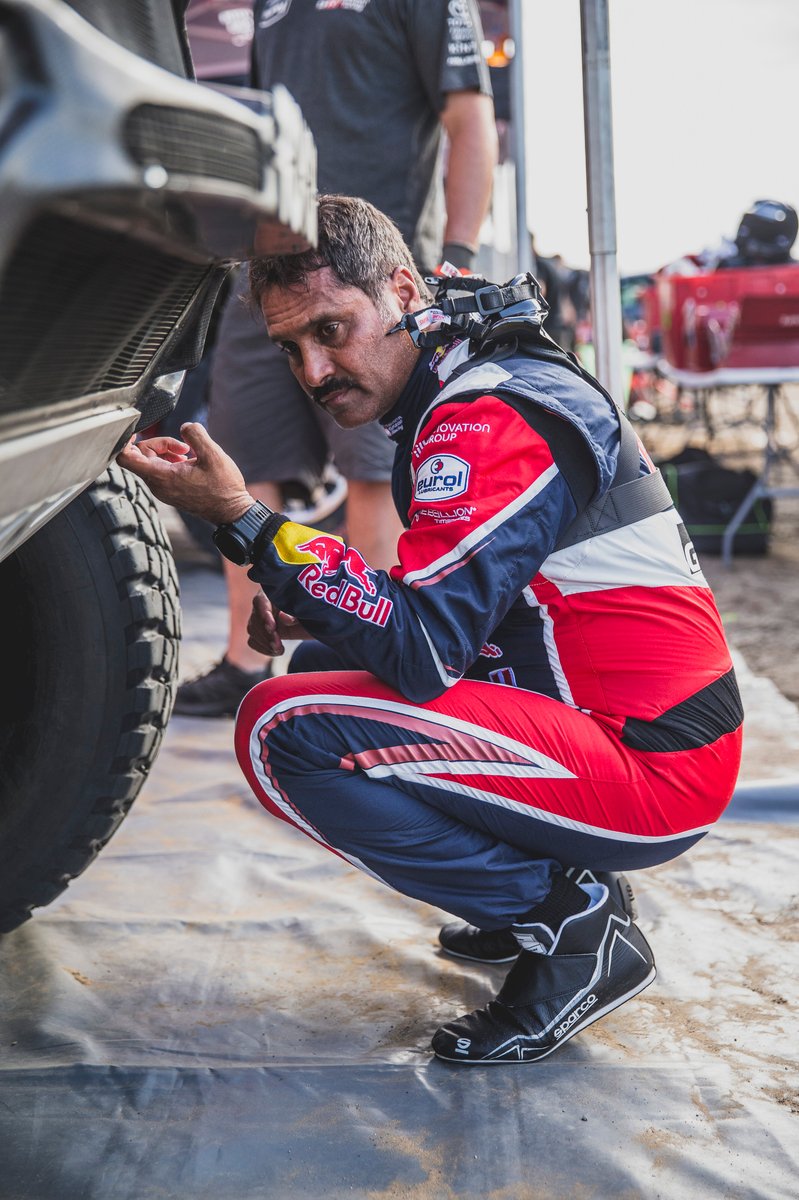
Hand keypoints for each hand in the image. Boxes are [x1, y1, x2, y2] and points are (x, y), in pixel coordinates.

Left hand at [117, 422, 254, 523]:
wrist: (231, 511)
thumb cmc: (223, 488)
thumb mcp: (214, 455)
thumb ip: (196, 435)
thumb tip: (185, 426)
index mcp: (162, 476)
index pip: (126, 458)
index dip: (125, 441)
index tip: (136, 431)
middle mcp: (158, 485)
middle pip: (140, 455)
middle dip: (158, 443)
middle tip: (183, 445)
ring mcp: (163, 489)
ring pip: (150, 462)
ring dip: (166, 451)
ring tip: (188, 452)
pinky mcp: (169, 490)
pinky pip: (159, 470)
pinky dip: (169, 460)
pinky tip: (188, 461)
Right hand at [247, 592, 311, 656]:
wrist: (317, 620)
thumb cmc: (312, 610)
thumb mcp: (308, 609)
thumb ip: (296, 612)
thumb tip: (283, 617)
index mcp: (273, 593)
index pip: (260, 601)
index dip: (264, 615)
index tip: (273, 627)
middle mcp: (264, 605)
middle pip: (255, 619)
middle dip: (266, 634)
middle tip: (278, 644)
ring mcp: (261, 619)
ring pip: (252, 630)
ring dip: (265, 642)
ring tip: (279, 649)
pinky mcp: (262, 633)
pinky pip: (254, 641)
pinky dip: (263, 648)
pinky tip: (275, 651)